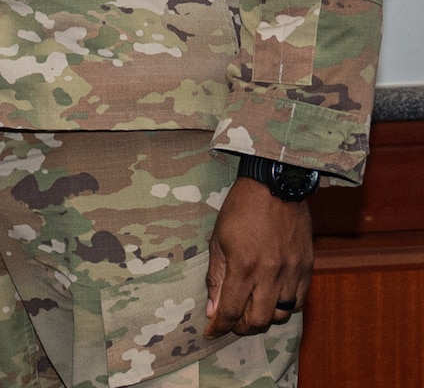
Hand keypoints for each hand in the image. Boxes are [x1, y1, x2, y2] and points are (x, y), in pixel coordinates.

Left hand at [206, 177, 313, 335]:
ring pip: (281, 314)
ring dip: (264, 318)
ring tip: (251, 310)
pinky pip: (298, 301)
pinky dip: (284, 306)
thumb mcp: (218, 240)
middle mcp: (270, 273)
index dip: (220, 327)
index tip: (211, 333)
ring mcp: (292, 272)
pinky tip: (272, 299)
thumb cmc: (240, 210)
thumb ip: (216, 277)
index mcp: (244, 265)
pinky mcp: (307, 268)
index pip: (231, 310)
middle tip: (232, 322)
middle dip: (242, 326)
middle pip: (259, 319)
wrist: (275, 187)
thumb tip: (213, 309)